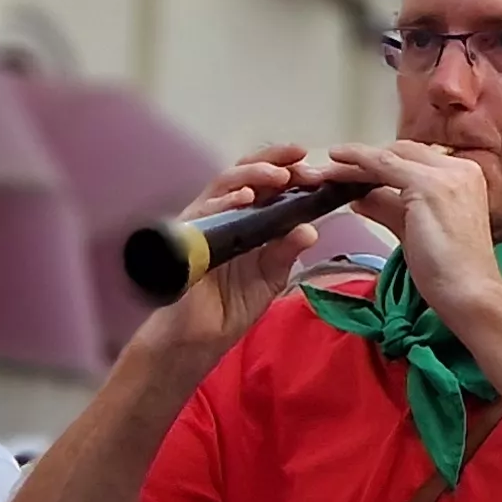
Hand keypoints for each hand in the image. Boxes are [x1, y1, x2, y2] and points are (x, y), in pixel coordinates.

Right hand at [136, 149, 328, 357]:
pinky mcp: (186, 237)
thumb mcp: (269, 278)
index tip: (315, 169)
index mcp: (247, 219)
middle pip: (246, 173)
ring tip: (279, 176)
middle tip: (302, 165)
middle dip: (274, 163)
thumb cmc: (229, 306)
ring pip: (224, 183)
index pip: (266, 183)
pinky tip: (244, 198)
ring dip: (253, 175)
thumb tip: (310, 229)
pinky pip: (203, 211)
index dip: (289, 169)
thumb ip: (286, 252)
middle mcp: (223, 213)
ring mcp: (203, 222)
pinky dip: (224, 201)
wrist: (197, 339)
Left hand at [319, 142, 501, 321]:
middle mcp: (459, 169)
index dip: (380, 163)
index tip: (351, 172)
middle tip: (330, 171)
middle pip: (402, 153)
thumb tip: (360, 198)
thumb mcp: (414, 231)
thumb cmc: (448, 272)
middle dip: (364, 160)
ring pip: (389, 157)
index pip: (414, 160)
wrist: (470, 293)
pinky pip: (383, 165)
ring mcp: (445, 175)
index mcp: (463, 177)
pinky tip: (335, 165)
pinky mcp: (428, 185)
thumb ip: (390, 209)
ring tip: (322, 172)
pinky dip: (357, 162)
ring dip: (352, 163)